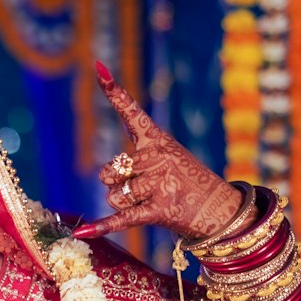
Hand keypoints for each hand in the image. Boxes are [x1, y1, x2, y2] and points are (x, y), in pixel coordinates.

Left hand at [73, 63, 243, 242]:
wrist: (219, 208)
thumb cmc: (186, 181)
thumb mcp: (167, 158)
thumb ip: (133, 161)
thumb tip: (104, 176)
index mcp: (158, 140)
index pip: (132, 113)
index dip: (114, 92)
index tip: (99, 68)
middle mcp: (158, 157)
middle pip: (110, 172)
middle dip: (115, 184)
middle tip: (142, 188)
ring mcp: (160, 183)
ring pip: (113, 195)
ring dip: (122, 203)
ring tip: (149, 201)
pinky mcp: (159, 210)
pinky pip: (121, 218)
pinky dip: (101, 226)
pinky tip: (80, 232)